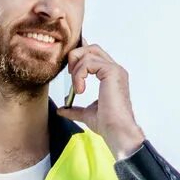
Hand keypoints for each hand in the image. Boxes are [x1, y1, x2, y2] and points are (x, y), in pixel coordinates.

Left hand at [58, 42, 144, 158]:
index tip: (70, 71)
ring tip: (77, 88)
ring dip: (77, 69)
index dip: (80, 56)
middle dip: (76, 57)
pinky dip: (79, 75)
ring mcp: (115, 70)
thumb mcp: (87, 114)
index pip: (95, 55)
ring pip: (89, 53)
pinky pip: (89, 63)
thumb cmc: (108, 125)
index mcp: (111, 76)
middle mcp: (115, 70)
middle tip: (70, 75)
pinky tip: (80, 90)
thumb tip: (62, 109)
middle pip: (92, 48)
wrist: (116, 131)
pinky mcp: (112, 72)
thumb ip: (75, 109)